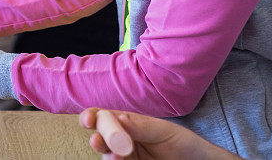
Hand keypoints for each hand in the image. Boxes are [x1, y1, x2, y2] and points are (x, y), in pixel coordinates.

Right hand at [80, 108, 238, 159]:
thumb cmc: (183, 144)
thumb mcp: (163, 130)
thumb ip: (140, 126)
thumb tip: (117, 117)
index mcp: (128, 123)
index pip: (104, 116)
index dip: (92, 116)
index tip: (87, 121)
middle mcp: (124, 140)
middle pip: (101, 137)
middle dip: (97, 138)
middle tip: (99, 141)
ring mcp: (127, 157)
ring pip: (107, 155)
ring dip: (107, 155)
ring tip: (116, 157)